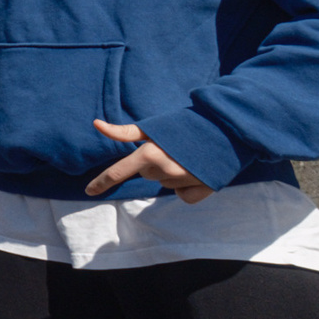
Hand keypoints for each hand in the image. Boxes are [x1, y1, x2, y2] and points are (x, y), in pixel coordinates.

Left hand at [85, 121, 212, 200]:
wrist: (230, 127)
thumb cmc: (189, 123)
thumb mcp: (155, 125)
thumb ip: (124, 131)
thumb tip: (96, 124)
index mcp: (150, 154)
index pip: (118, 172)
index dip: (101, 182)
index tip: (88, 190)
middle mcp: (164, 171)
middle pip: (147, 174)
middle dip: (154, 162)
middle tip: (173, 146)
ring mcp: (183, 182)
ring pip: (165, 183)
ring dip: (171, 171)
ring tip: (189, 154)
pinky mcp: (202, 190)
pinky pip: (183, 195)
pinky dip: (187, 186)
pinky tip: (197, 171)